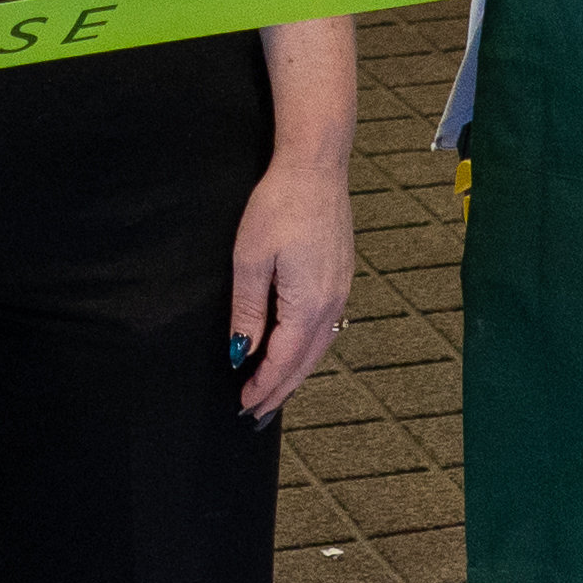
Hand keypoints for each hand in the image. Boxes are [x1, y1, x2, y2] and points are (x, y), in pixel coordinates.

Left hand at [227, 155, 355, 417]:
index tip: (243, 404)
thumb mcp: (250, 260)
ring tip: (274, 392)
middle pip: (304, 362)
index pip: (282, 361)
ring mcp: (341, 292)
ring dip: (295, 373)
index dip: (262, 386)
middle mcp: (331, 305)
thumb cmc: (278, 207)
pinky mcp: (341, 278)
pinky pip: (325, 328)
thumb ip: (248, 311)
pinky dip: (307, 350)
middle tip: (256, 413)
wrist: (315, 168)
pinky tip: (296, 352)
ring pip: (318, 347)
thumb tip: (241, 353)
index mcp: (307, 305)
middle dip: (280, 390)